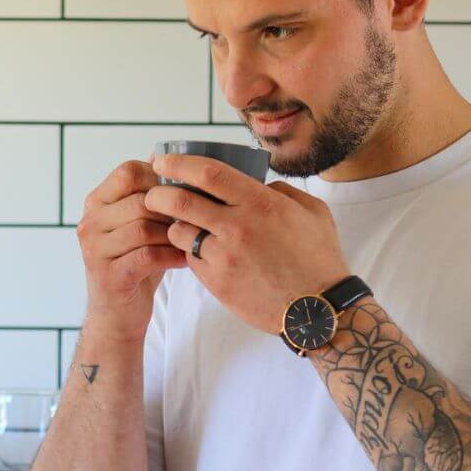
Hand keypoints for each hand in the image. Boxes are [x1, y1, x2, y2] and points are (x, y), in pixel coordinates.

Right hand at [76, 160, 189, 342]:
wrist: (117, 314)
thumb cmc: (134, 263)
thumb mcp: (138, 225)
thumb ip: (148, 196)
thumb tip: (165, 157)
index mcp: (96, 203)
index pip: (128, 172)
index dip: (159, 178)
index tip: (180, 193)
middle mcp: (89, 223)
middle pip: (140, 200)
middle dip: (172, 210)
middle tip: (194, 219)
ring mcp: (95, 250)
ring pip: (144, 228)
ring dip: (174, 233)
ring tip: (190, 239)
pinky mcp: (109, 275)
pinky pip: (147, 255)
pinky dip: (172, 256)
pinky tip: (185, 259)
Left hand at [145, 154, 351, 334]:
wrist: (316, 310)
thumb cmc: (318, 259)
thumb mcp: (311, 212)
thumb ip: (280, 192)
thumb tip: (257, 183)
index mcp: (261, 203)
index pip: (208, 173)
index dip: (179, 164)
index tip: (162, 161)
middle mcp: (238, 227)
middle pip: (180, 201)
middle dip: (158, 194)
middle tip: (152, 193)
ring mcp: (224, 256)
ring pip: (180, 232)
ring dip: (174, 226)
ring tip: (181, 225)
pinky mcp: (217, 282)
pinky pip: (191, 259)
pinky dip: (190, 251)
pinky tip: (200, 251)